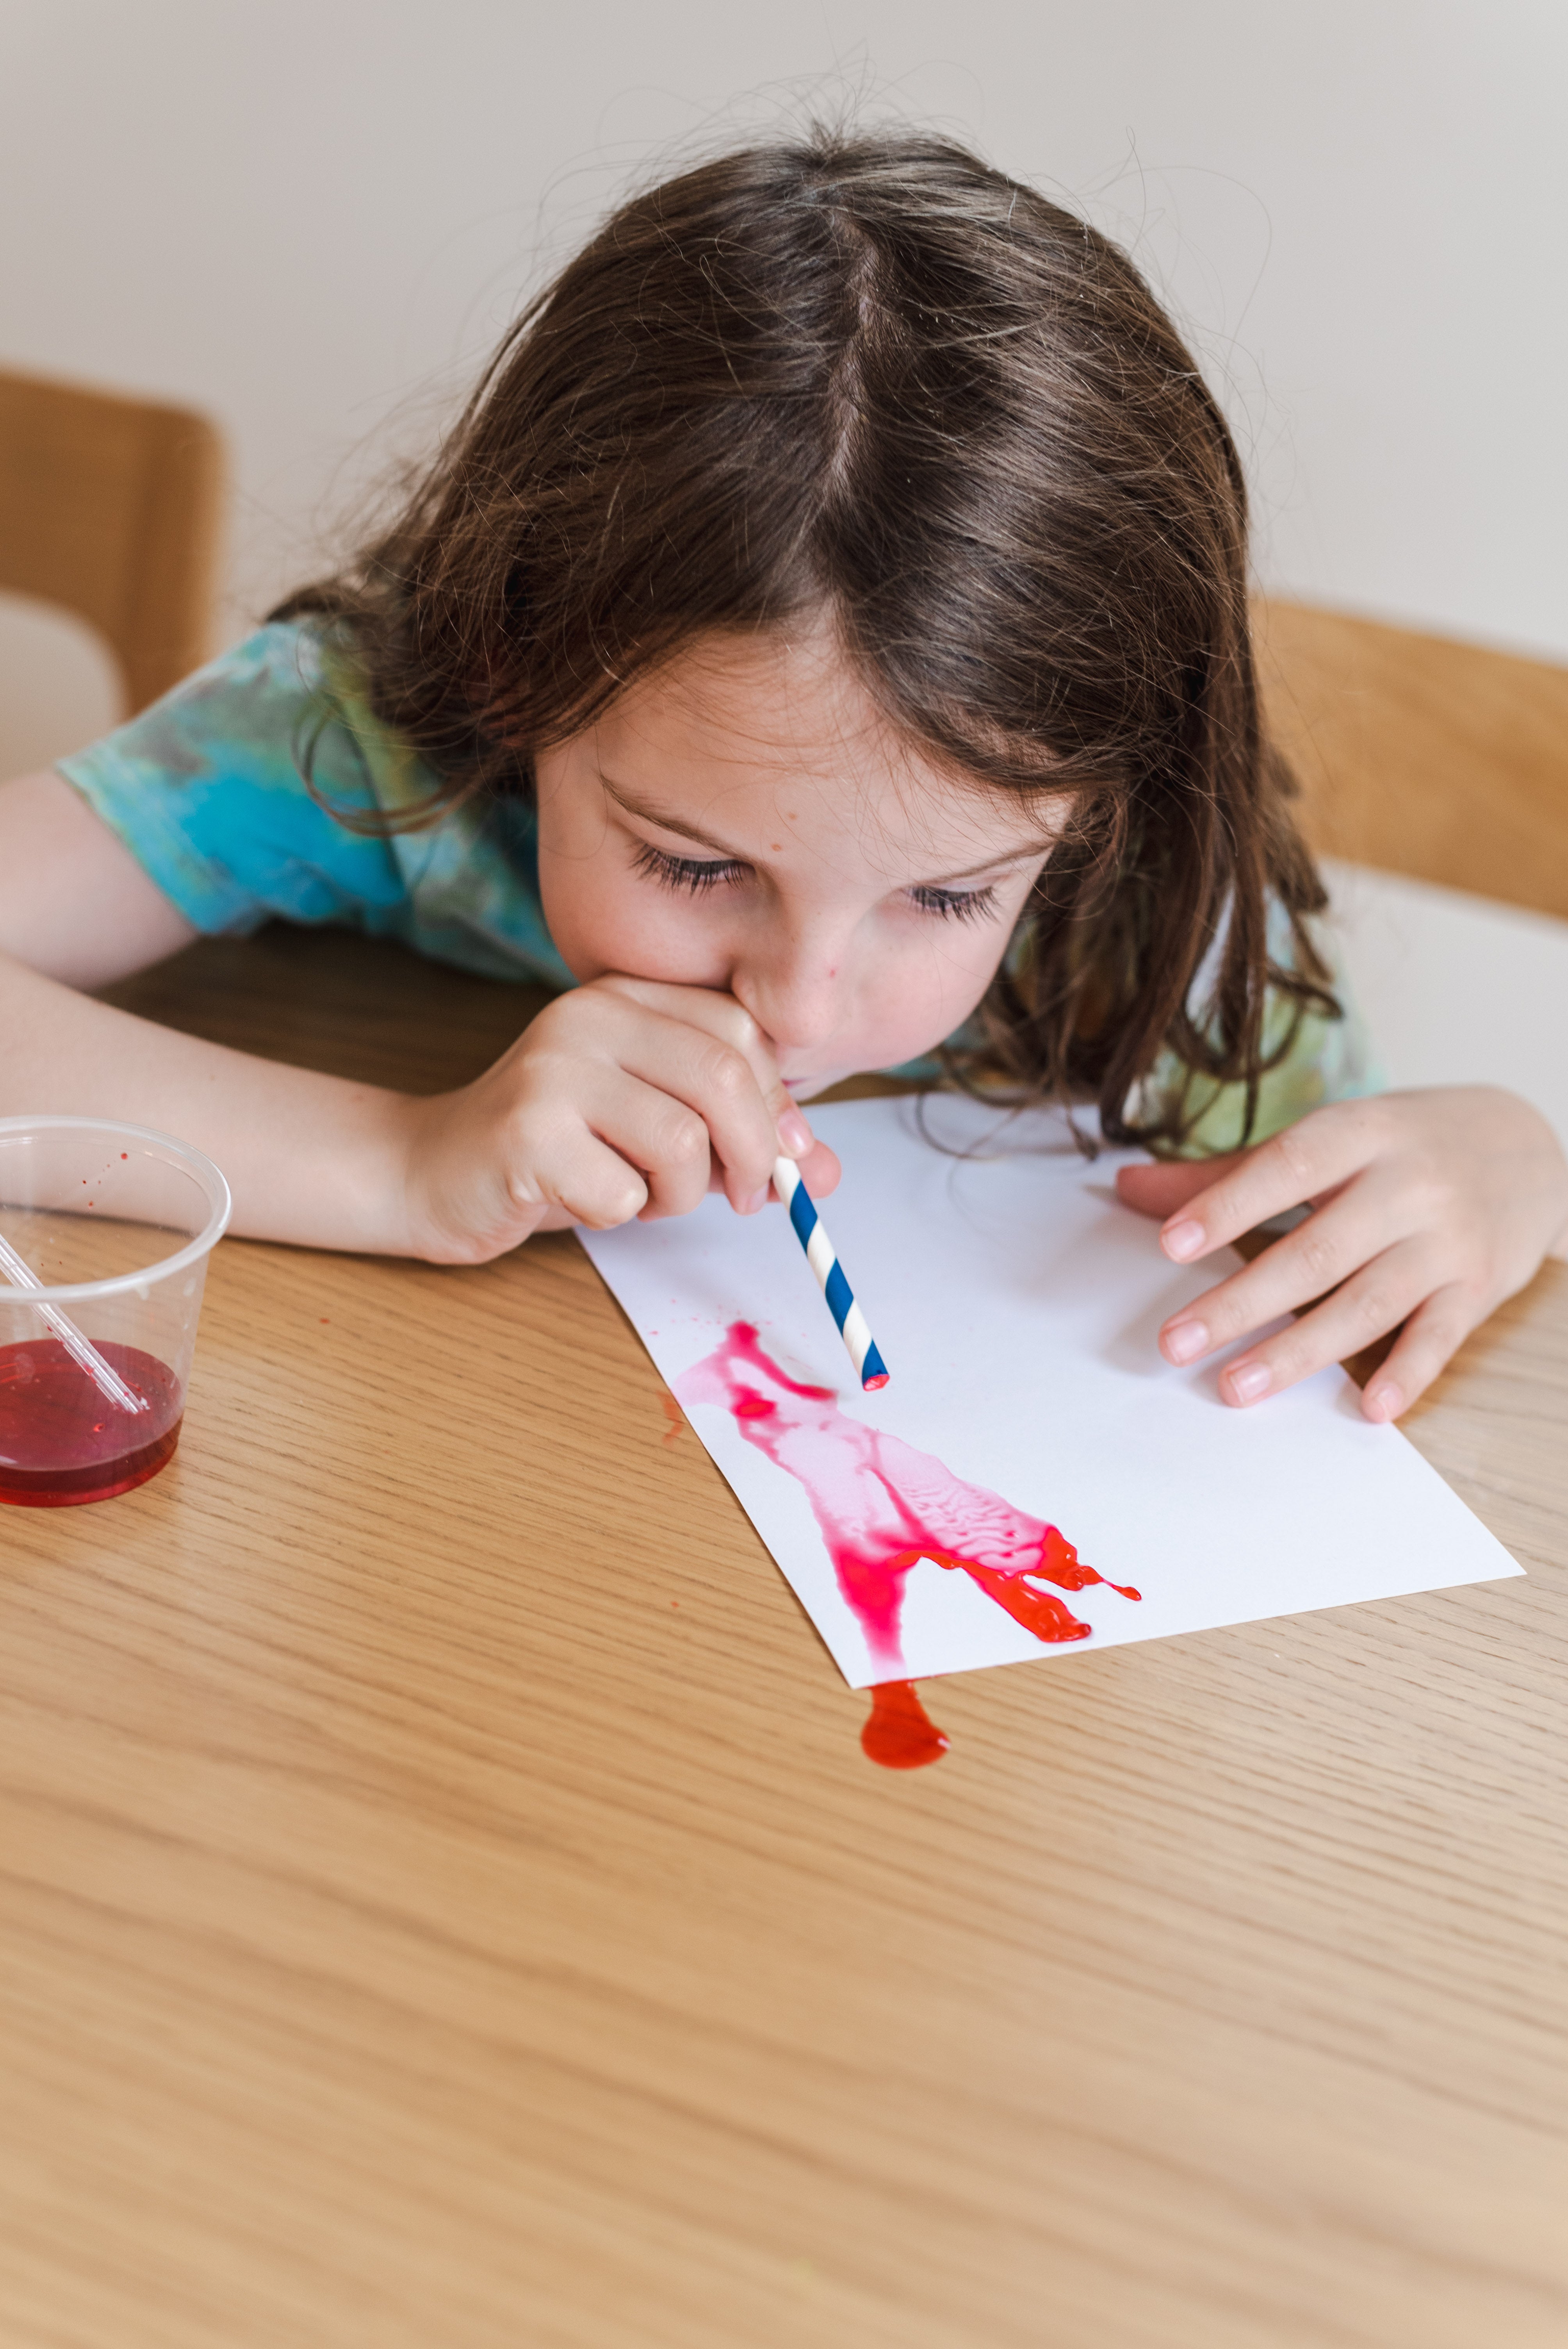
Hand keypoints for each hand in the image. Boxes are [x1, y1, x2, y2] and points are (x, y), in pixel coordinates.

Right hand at [399, 975, 839, 1262]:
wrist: (433, 1171)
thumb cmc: (558, 1150)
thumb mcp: (658, 1131)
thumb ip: (740, 1138)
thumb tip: (825, 1171)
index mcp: (626, 997)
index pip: (741, 1032)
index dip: (778, 1104)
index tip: (781, 1157)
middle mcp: (588, 1017)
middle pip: (724, 1080)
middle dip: (755, 1155)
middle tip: (747, 1197)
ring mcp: (552, 1071)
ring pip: (681, 1141)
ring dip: (680, 1193)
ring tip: (643, 1195)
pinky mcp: (524, 1134)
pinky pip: (621, 1192)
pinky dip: (621, 1215)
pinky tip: (586, 1201)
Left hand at [1115, 1086, 1567, 1420]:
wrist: (1530, 1145)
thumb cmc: (1407, 1142)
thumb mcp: (1332, 1136)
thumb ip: (1231, 1171)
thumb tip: (1129, 1188)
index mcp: (1363, 1132)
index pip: (1290, 1164)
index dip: (1230, 1204)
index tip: (1171, 1242)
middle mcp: (1409, 1184)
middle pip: (1318, 1250)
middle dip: (1243, 1301)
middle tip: (1176, 1341)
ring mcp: (1448, 1239)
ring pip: (1367, 1302)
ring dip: (1299, 1350)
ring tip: (1235, 1386)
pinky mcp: (1481, 1286)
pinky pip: (1440, 1337)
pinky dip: (1406, 1373)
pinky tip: (1368, 1408)